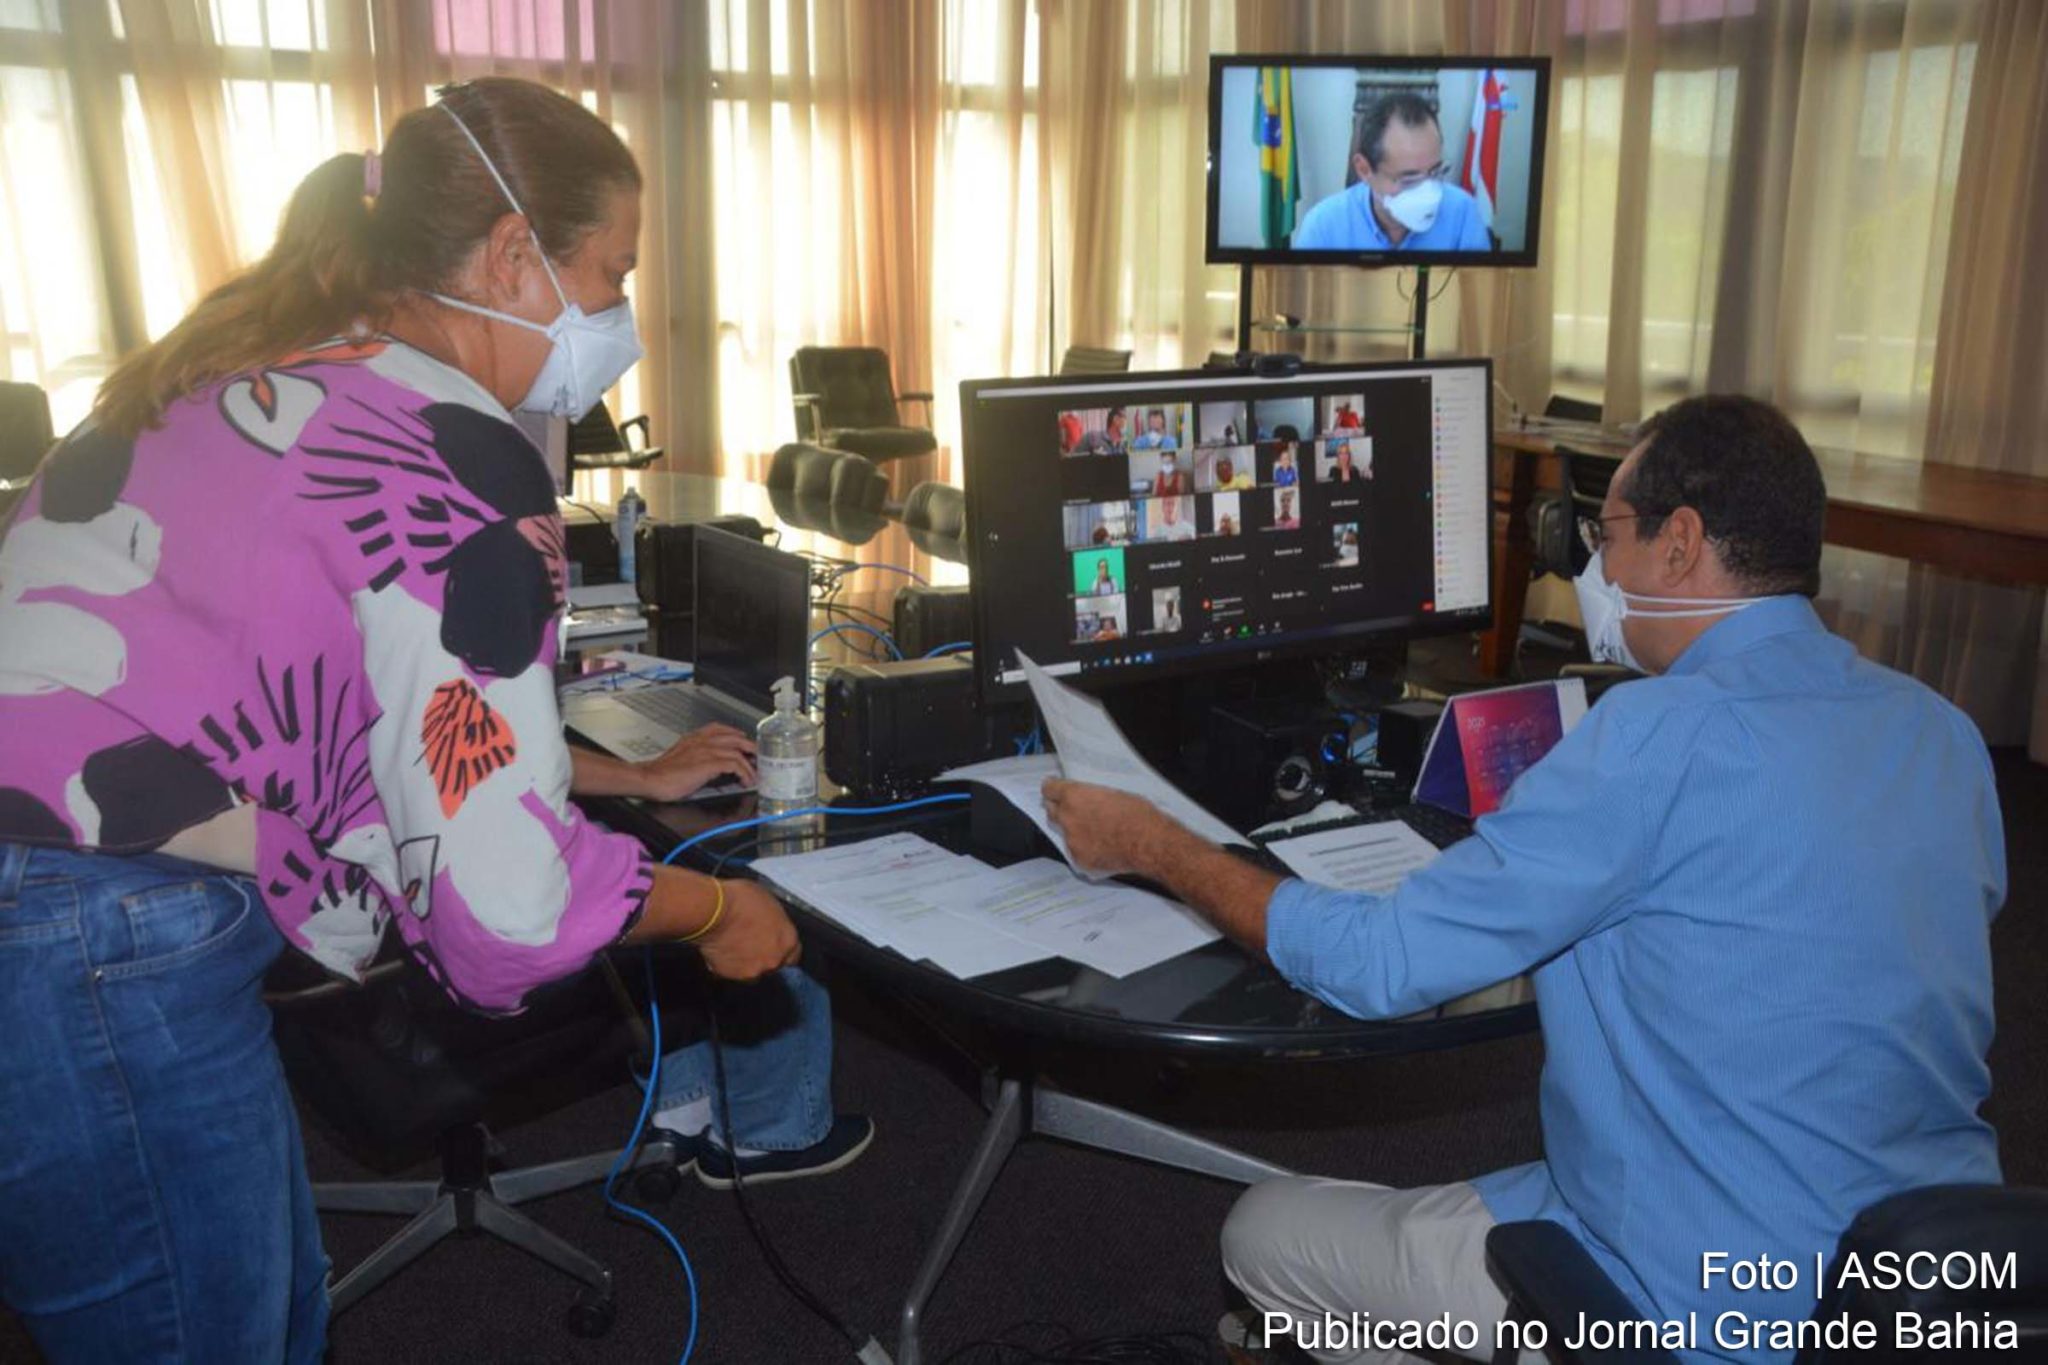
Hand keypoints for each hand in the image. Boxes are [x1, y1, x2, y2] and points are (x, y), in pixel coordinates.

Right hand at [637, 724, 755, 802]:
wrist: (650, 779)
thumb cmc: (662, 773)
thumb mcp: (681, 757)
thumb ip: (696, 755)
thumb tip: (710, 766)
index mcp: (695, 737)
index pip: (721, 728)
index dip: (736, 735)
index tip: (744, 744)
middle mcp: (702, 740)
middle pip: (735, 737)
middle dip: (750, 747)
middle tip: (758, 757)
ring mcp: (706, 750)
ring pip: (738, 751)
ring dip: (749, 764)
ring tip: (754, 774)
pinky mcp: (708, 763)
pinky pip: (734, 764)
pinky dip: (744, 772)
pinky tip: (745, 780)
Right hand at [695, 879, 800, 980]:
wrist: (712, 911)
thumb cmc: (740, 899)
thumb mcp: (768, 902)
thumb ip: (774, 920)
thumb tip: (770, 924)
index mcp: (788, 940)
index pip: (793, 954)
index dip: (782, 949)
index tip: (772, 943)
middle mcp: (774, 960)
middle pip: (773, 964)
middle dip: (764, 956)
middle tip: (750, 942)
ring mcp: (752, 971)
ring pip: (752, 972)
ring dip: (746, 962)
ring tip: (733, 946)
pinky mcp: (729, 976)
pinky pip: (730, 972)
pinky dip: (727, 964)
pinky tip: (720, 950)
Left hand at [1041, 778, 1172, 876]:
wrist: (1149, 843)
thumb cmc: (1138, 815)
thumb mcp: (1114, 793)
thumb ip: (1092, 795)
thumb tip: (1087, 797)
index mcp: (1074, 796)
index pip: (1049, 789)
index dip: (1052, 788)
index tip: (1053, 788)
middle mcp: (1068, 818)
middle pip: (1051, 811)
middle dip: (1059, 809)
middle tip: (1071, 809)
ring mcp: (1072, 841)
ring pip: (1063, 833)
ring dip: (1073, 830)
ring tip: (1093, 831)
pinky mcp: (1079, 860)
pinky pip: (1075, 852)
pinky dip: (1084, 849)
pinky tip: (1101, 847)